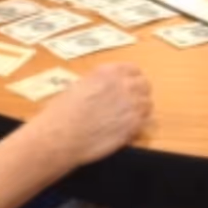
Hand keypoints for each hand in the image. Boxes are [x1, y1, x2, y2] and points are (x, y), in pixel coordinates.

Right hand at [34, 63, 151, 166]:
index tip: (129, 87)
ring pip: (147, 104)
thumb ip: (99, 84)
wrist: (59, 137)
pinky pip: (144, 122)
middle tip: (130, 105)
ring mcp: (131, 104)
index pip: (133, 69)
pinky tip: (125, 131)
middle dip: (139, 94)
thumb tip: (106, 89)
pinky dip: (138, 126)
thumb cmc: (60, 113)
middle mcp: (123, 84)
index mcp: (108, 71)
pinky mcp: (133, 124)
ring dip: (140, 110)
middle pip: (144, 85)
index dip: (132, 80)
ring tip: (127, 119)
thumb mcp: (79, 87)